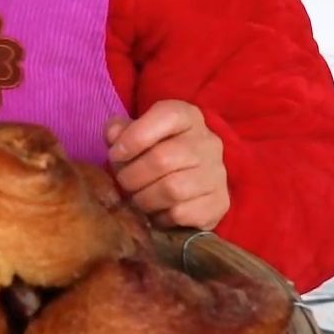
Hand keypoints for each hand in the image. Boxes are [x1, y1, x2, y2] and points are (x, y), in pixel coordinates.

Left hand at [106, 101, 228, 230]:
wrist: (193, 182)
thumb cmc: (156, 152)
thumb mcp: (137, 133)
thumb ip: (121, 130)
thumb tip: (113, 135)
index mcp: (188, 117)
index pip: (167, 117)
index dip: (134, 137)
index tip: (115, 155)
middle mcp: (208, 142)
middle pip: (163, 159)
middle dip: (132, 175)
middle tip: (122, 182)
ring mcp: (217, 173)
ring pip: (172, 190)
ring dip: (144, 198)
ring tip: (137, 198)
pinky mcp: (220, 203)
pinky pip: (183, 214)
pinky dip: (161, 216)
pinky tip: (157, 212)